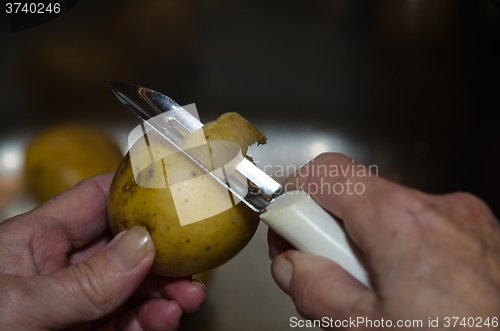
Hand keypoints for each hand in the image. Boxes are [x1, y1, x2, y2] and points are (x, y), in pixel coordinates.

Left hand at [0, 173, 204, 330]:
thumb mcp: (19, 305)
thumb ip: (83, 282)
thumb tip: (140, 247)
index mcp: (36, 240)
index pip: (96, 200)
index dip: (135, 191)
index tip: (173, 192)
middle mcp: (59, 267)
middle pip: (124, 246)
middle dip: (162, 253)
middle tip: (190, 262)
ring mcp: (74, 302)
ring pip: (131, 286)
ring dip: (164, 291)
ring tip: (186, 298)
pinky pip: (125, 321)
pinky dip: (149, 320)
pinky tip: (164, 320)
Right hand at [269, 153, 499, 328]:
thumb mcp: (367, 330)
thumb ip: (317, 291)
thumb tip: (293, 266)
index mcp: (400, 220)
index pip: (325, 172)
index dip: (295, 198)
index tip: (291, 233)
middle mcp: (436, 206)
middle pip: (356, 197)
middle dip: (330, 232)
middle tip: (332, 274)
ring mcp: (464, 218)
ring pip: (388, 213)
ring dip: (368, 244)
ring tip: (379, 292)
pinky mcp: (481, 233)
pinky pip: (422, 226)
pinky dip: (403, 249)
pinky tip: (411, 291)